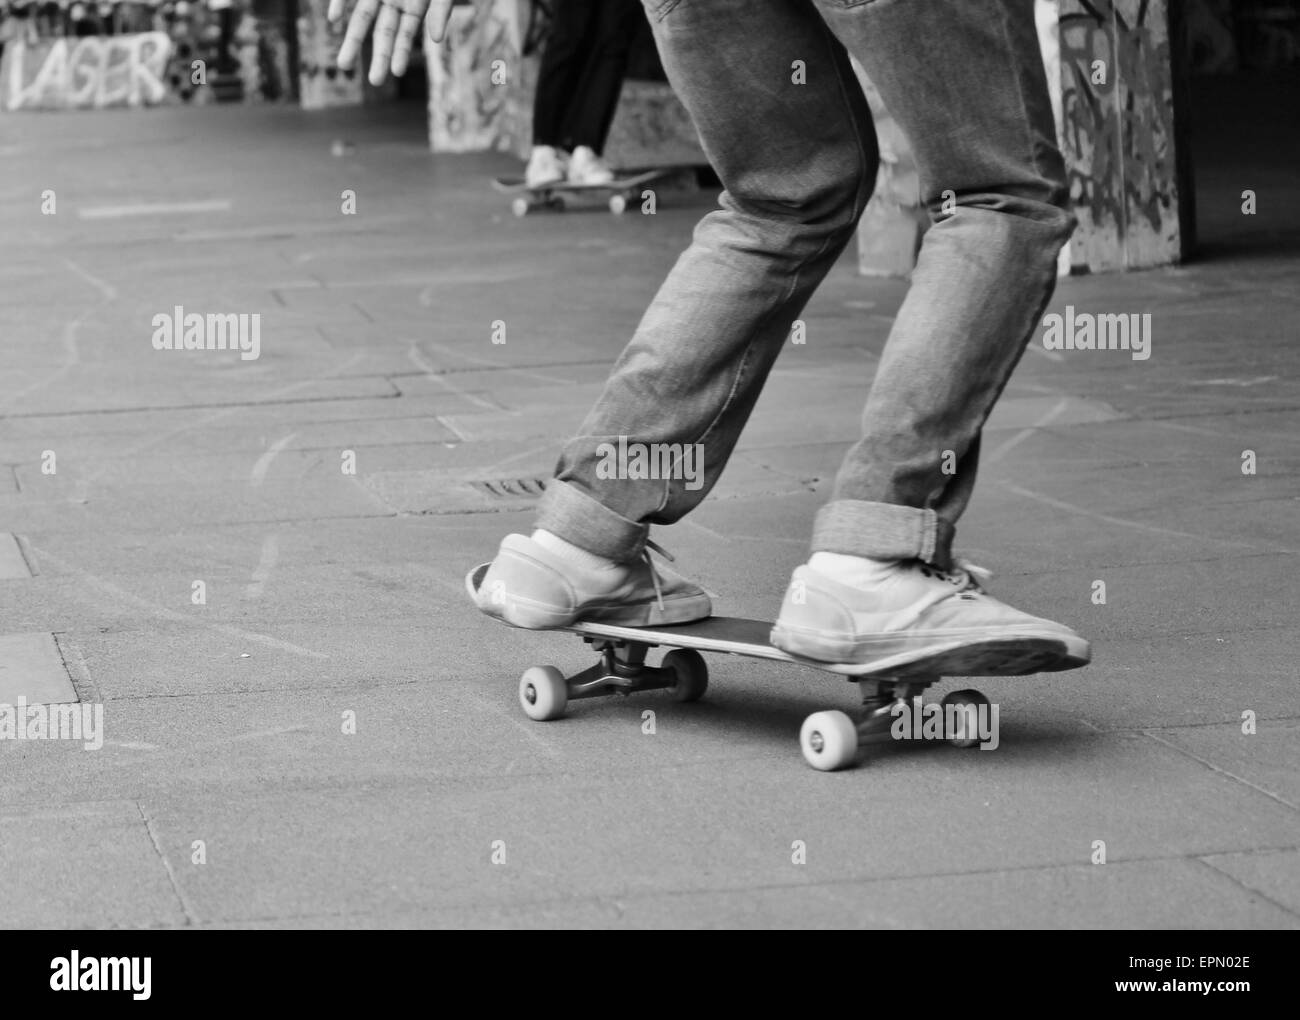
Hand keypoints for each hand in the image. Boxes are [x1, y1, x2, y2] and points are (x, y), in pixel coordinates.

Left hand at [328, 0, 454, 85]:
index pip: (404, 35)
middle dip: (377, 56)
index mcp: (414, 5)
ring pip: (363, 17)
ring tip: (344, 66)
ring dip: (353, 40)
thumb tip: (437, 40)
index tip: (393, 75)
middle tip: (373, 82)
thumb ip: (442, 11)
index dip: (398, 53)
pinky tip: (334, 20)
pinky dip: (342, 3)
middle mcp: (393, 0)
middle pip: (382, 32)